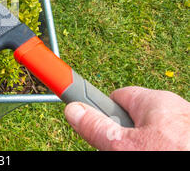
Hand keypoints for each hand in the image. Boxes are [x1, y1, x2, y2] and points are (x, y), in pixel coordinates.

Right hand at [64, 86, 189, 150]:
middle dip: (127, 136)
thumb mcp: (126, 147)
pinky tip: (165, 154)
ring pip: (157, 135)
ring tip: (146, 155)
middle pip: (138, 118)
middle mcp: (176, 109)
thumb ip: (98, 128)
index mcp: (156, 101)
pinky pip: (173, 141)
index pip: (119, 96)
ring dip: (147, 146)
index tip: (92, 121)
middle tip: (124, 151)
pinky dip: (165, 147)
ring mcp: (188, 126)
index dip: (104, 111)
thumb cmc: (173, 153)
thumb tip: (73, 110)